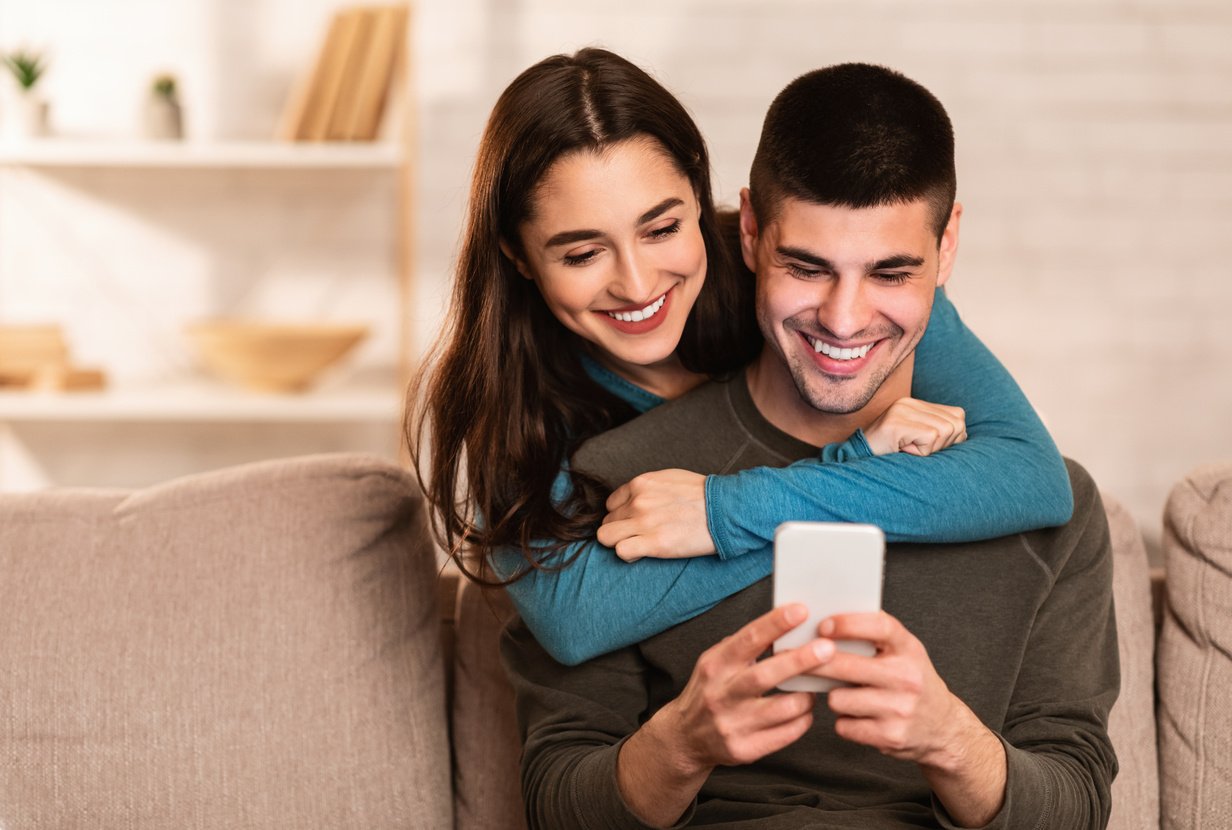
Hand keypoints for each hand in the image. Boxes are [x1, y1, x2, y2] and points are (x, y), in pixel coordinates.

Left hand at [598, 469, 713, 560]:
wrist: (725, 509)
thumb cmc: (703, 495)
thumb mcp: (669, 479)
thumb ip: (648, 488)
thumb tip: (636, 499)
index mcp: (641, 483)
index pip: (611, 503)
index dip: (621, 515)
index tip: (634, 521)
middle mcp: (638, 501)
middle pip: (608, 521)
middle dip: (621, 529)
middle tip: (639, 535)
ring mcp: (643, 522)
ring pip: (606, 537)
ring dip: (619, 542)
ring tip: (637, 545)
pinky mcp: (653, 543)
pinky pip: (620, 552)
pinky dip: (628, 555)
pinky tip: (641, 553)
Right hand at [649, 604, 833, 772]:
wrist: (685, 738)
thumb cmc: (710, 691)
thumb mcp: (716, 662)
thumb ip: (744, 646)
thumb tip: (786, 624)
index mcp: (715, 665)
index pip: (747, 639)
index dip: (775, 624)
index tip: (801, 611)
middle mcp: (720, 694)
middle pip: (765, 675)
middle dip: (799, 660)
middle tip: (827, 649)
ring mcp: (731, 724)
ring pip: (782, 708)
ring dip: (806, 696)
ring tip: (816, 686)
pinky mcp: (744, 750)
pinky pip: (785, 734)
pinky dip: (802, 720)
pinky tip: (805, 711)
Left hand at [813, 611, 1006, 824]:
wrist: (942, 728)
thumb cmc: (912, 681)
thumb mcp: (905, 651)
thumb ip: (875, 634)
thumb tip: (829, 620)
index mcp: (909, 649)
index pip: (879, 627)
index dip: (848, 624)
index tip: (824, 626)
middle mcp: (907, 678)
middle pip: (846, 666)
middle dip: (817, 663)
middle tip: (801, 659)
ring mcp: (899, 709)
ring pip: (838, 699)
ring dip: (835, 697)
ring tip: (848, 695)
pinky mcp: (890, 736)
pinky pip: (843, 726)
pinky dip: (845, 722)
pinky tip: (859, 717)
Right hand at [862, 398, 966, 456]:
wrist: (857, 461)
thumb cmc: (890, 455)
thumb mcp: (917, 439)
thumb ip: (937, 430)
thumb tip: (963, 433)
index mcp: (914, 403)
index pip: (957, 415)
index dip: (952, 437)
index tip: (929, 446)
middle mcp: (908, 402)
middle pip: (955, 423)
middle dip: (945, 444)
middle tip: (919, 449)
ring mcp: (901, 411)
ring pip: (945, 430)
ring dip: (931, 449)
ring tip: (910, 449)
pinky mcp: (896, 423)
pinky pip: (931, 438)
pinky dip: (922, 452)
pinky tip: (905, 451)